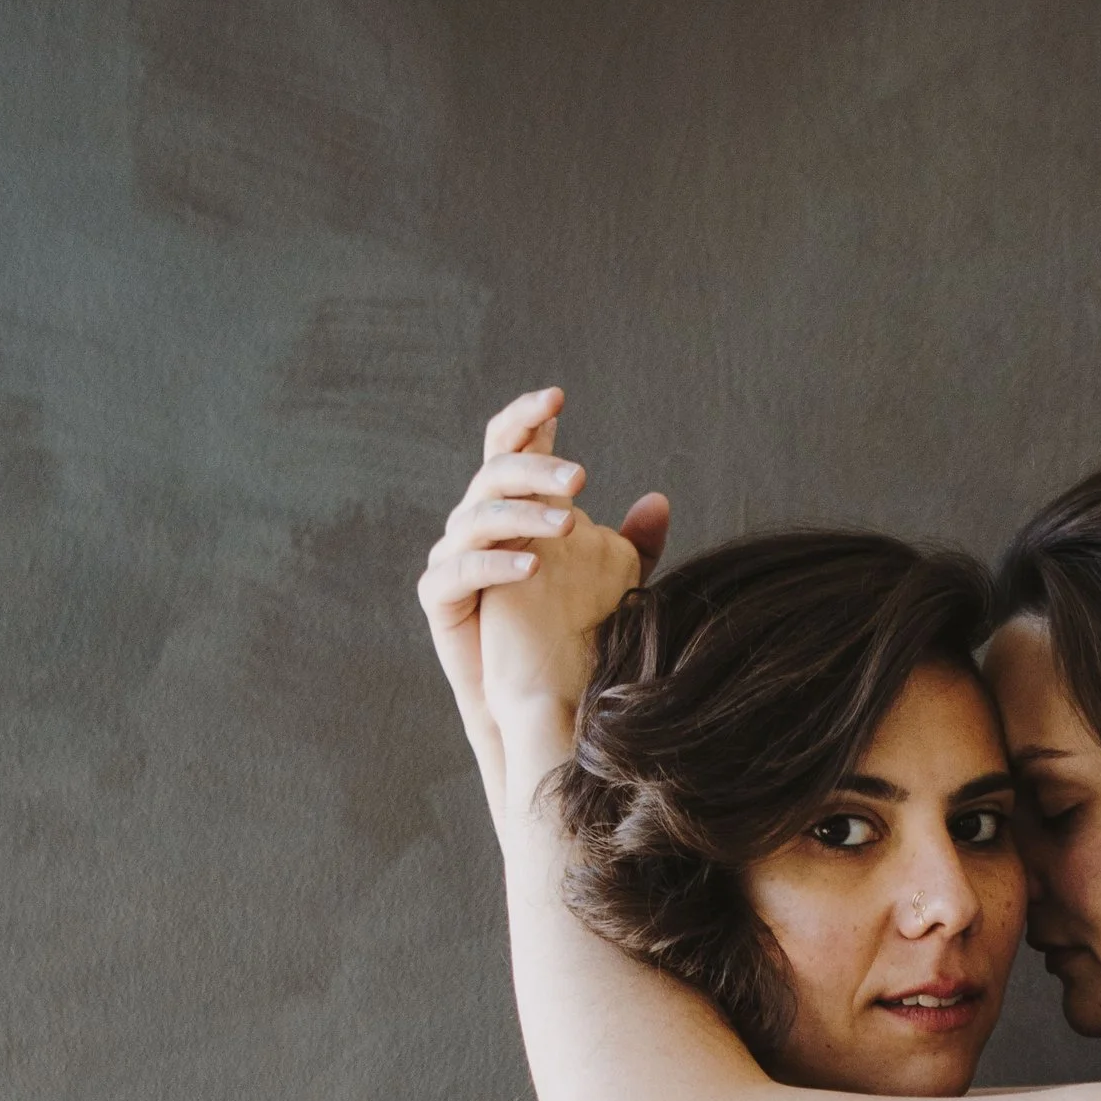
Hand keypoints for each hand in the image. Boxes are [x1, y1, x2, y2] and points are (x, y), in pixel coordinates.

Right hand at [416, 388, 669, 814]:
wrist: (537, 705)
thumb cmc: (571, 640)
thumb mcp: (611, 586)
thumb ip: (631, 546)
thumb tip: (659, 499)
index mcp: (516, 508)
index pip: (516, 446)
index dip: (529, 417)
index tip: (559, 396)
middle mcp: (480, 524)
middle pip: (495, 473)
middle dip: (536, 469)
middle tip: (583, 479)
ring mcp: (455, 558)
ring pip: (476, 515)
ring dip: (523, 514)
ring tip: (567, 524)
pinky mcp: (440, 598)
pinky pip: (458, 569)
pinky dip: (495, 563)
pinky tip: (531, 565)